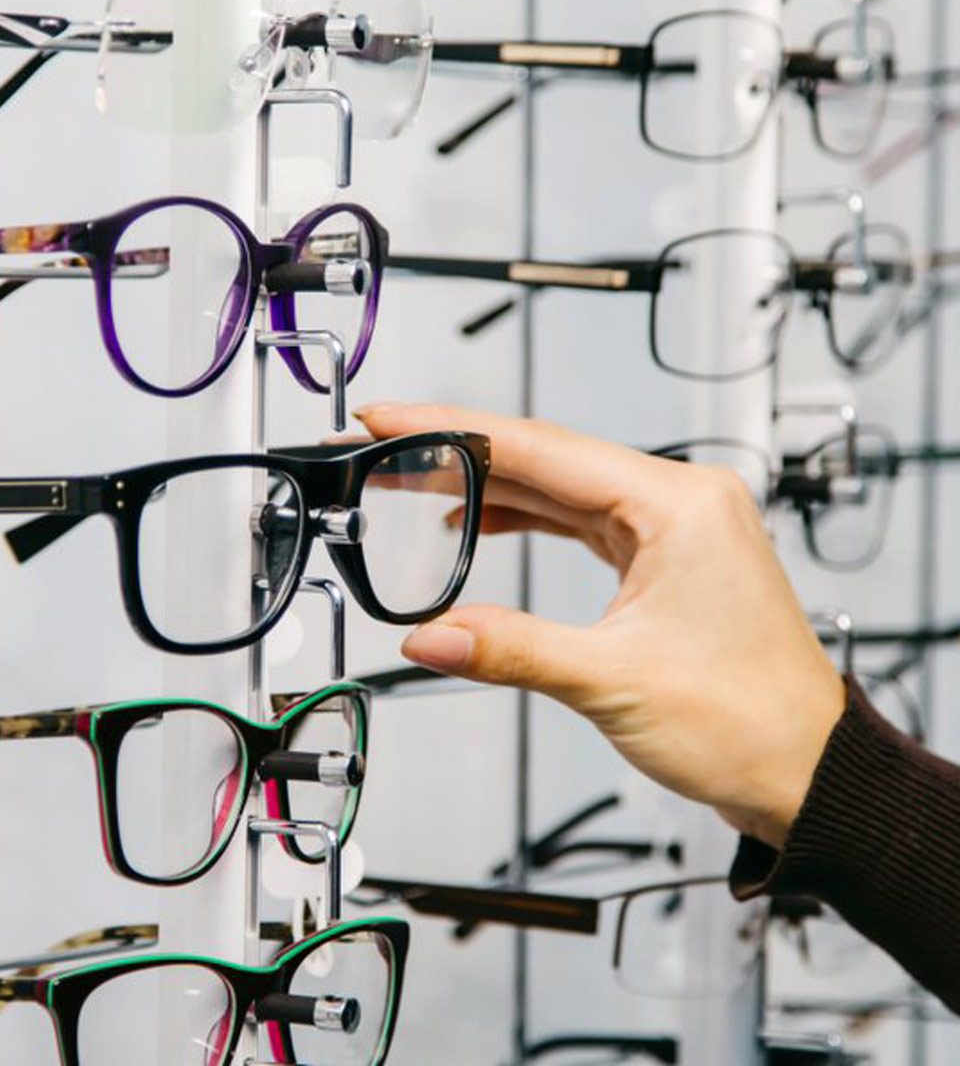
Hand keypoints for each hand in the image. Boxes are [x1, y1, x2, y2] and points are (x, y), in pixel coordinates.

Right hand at [357, 402, 845, 849]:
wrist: (806, 772)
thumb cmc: (748, 722)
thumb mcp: (612, 680)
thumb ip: (510, 648)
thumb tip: (429, 634)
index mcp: (678, 504)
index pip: (541, 447)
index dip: (453, 433)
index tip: (392, 420)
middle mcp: (680, 501)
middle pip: (546, 456)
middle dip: (460, 452)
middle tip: (385, 447)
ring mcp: (674, 525)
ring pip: (560, 485)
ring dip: (488, 484)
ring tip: (414, 479)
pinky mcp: (665, 555)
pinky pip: (581, 517)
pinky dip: (527, 516)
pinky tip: (482, 519)